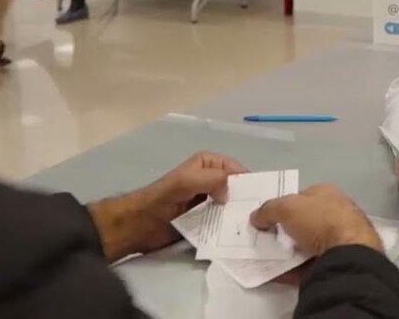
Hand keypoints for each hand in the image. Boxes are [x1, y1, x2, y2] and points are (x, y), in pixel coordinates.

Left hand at [87, 151, 246, 260]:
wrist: (139, 225)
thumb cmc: (162, 199)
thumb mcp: (187, 181)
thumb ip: (213, 179)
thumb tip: (231, 193)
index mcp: (207, 163)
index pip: (236, 169)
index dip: (248, 180)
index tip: (258, 196)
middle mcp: (209, 179)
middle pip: (236, 187)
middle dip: (246, 198)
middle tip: (258, 214)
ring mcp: (207, 200)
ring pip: (231, 205)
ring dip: (239, 214)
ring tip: (251, 226)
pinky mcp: (203, 219)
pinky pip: (222, 220)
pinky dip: (229, 226)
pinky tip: (238, 234)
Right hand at [250, 183, 381, 256]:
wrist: (348, 253)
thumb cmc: (319, 221)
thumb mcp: (286, 207)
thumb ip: (268, 209)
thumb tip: (256, 217)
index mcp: (328, 193)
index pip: (302, 197)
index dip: (284, 206)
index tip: (268, 219)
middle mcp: (337, 212)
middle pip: (305, 222)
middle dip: (286, 231)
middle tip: (266, 240)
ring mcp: (340, 238)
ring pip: (308, 244)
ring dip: (289, 252)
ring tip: (268, 259)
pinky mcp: (338, 260)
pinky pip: (310, 264)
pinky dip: (294, 269)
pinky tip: (278, 274)